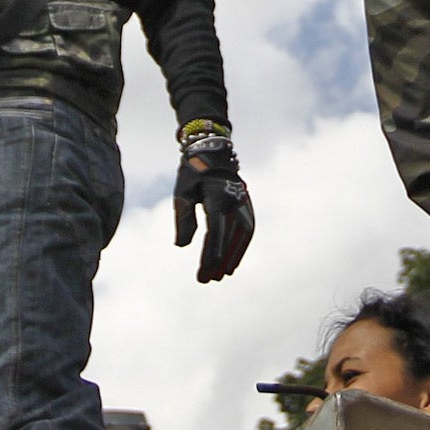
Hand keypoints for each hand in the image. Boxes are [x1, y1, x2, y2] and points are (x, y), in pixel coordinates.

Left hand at [174, 133, 253, 282]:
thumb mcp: (182, 193)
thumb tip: (182, 246)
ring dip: (233, 256)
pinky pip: (248, 229)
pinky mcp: (247, 203)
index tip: (203, 271)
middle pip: (230, 235)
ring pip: (243, 234)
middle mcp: (234, 198)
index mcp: (217, 194)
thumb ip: (184, 219)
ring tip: (221, 276)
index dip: (211, 252)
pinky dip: (241, 247)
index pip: (216, 230)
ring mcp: (243, 200)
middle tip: (208, 280)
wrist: (213, 150)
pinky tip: (233, 262)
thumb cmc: (192, 173)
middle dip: (220, 260)